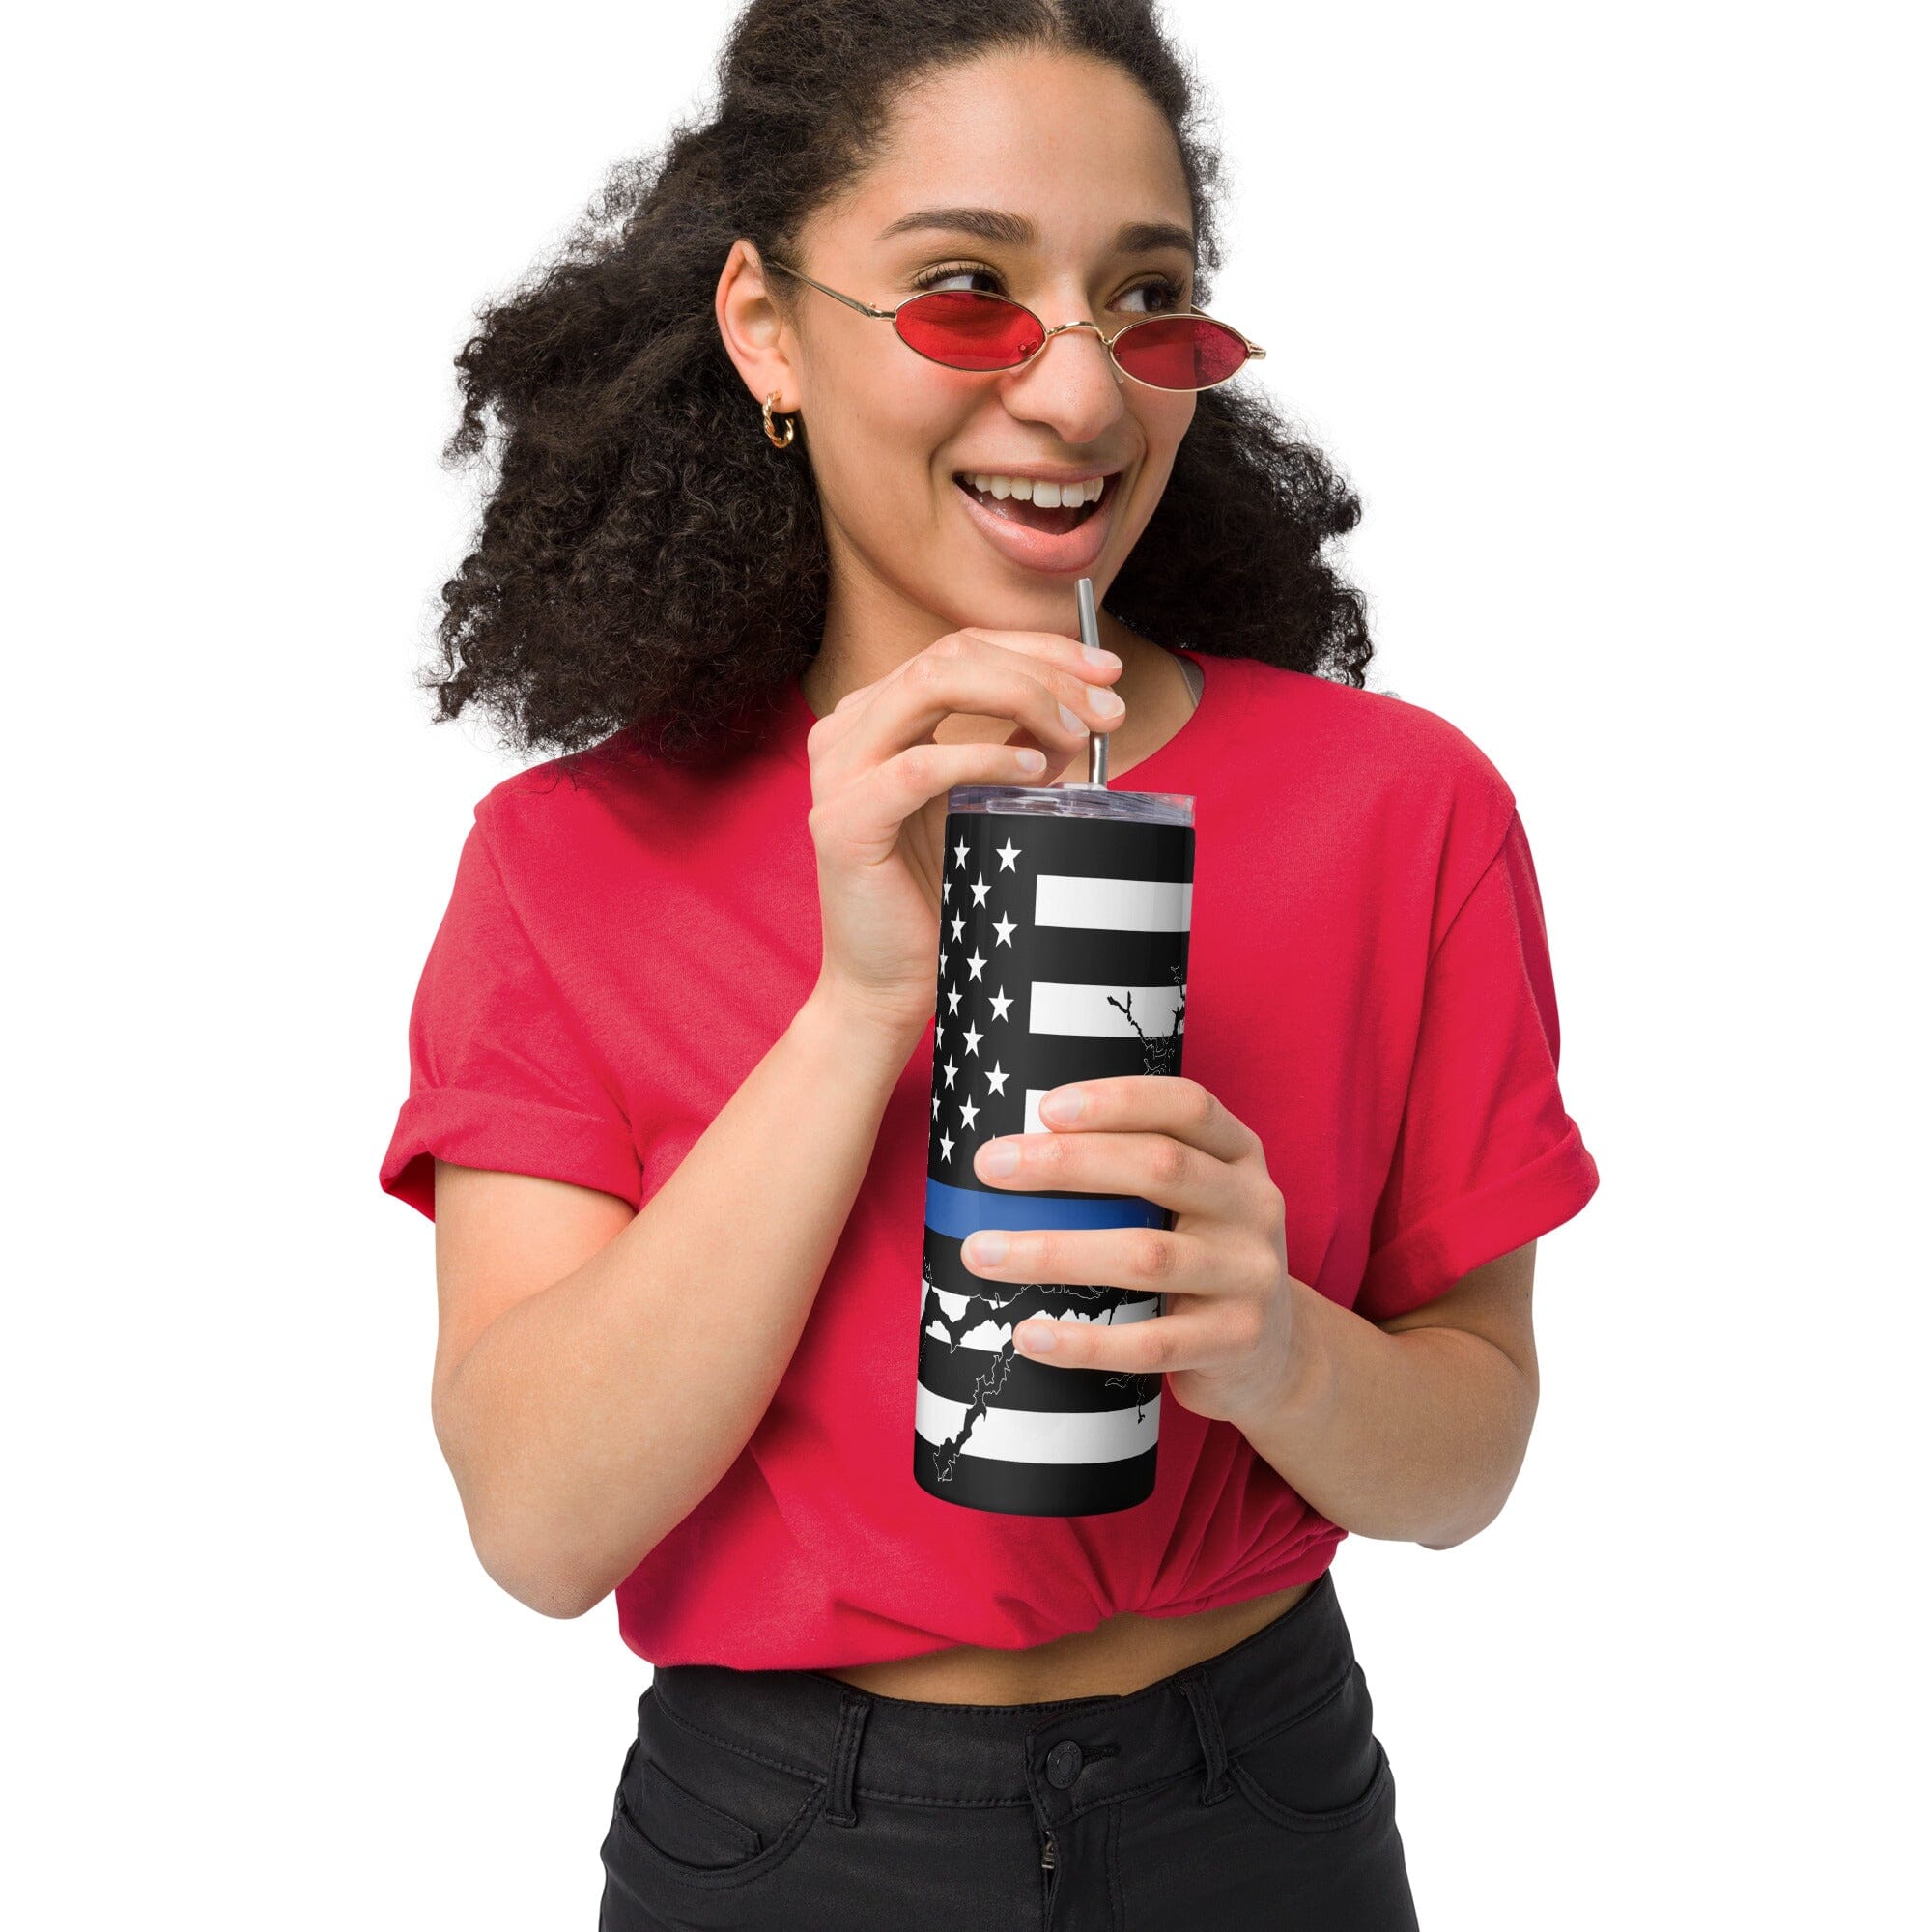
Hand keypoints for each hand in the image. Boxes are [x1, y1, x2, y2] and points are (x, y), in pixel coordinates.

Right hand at [805, 628, 1124, 1041]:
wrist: (888, 986)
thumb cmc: (940, 899)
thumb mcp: (988, 805)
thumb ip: (1019, 749)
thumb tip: (1083, 712)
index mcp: (875, 716)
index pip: (962, 646)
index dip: (1041, 648)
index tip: (1109, 672)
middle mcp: (846, 730)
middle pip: (952, 654)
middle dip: (1044, 671)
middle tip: (1109, 710)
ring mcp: (837, 772)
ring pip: (933, 685)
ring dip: (1022, 698)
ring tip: (1079, 736)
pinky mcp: (843, 822)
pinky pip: (921, 765)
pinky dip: (986, 756)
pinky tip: (1035, 770)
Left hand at [961, 1075, 1299, 1428]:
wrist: (1275, 1355)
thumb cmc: (1200, 1257)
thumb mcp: (1193, 1200)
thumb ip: (1135, 1171)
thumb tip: (1013, 1152)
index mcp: (1240, 1155)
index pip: (1187, 1107)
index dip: (1118, 1101)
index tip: (1045, 1107)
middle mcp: (1255, 1205)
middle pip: (1160, 1168)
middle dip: (1066, 1162)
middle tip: (989, 1166)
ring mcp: (1251, 1275)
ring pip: (1145, 1256)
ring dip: (1053, 1252)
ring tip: (981, 1254)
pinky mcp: (1234, 1341)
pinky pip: (1150, 1343)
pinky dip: (1083, 1341)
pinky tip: (1028, 1334)